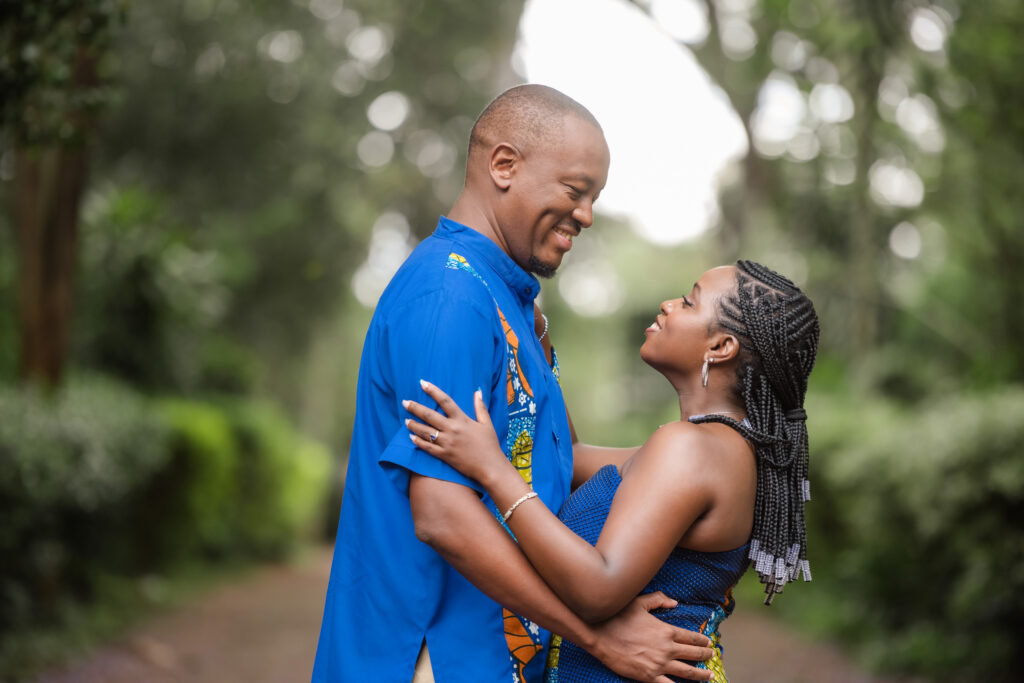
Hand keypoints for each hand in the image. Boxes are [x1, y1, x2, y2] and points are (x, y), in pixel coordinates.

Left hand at [404, 380, 508, 484]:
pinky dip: (418, 442)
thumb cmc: (490, 444)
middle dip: (415, 408)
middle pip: (429, 415)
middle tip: (405, 402)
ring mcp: (447, 443)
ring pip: (425, 431)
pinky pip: (427, 447)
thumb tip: (477, 392)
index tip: (422, 383)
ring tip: (405, 420)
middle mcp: (452, 429)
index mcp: (462, 419)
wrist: (490, 466)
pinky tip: (411, 437)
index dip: (433, 391)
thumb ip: (480, 407)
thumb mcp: (487, 423)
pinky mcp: (444, 455)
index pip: (445, 401)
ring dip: (413, 425)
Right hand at [588, 592, 713, 682]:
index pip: (691, 637)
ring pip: (687, 672)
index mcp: (666, 631)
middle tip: (712, 656)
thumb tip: (674, 602)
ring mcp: (659, 664)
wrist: (600, 634)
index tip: (709, 643)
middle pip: (693, 654)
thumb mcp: (639, 602)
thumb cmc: (618, 617)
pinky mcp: (649, 676)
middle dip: (706, 655)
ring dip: (701, 674)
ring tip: (709, 675)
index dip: (702, 641)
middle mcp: (667, 648)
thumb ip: (658, 600)